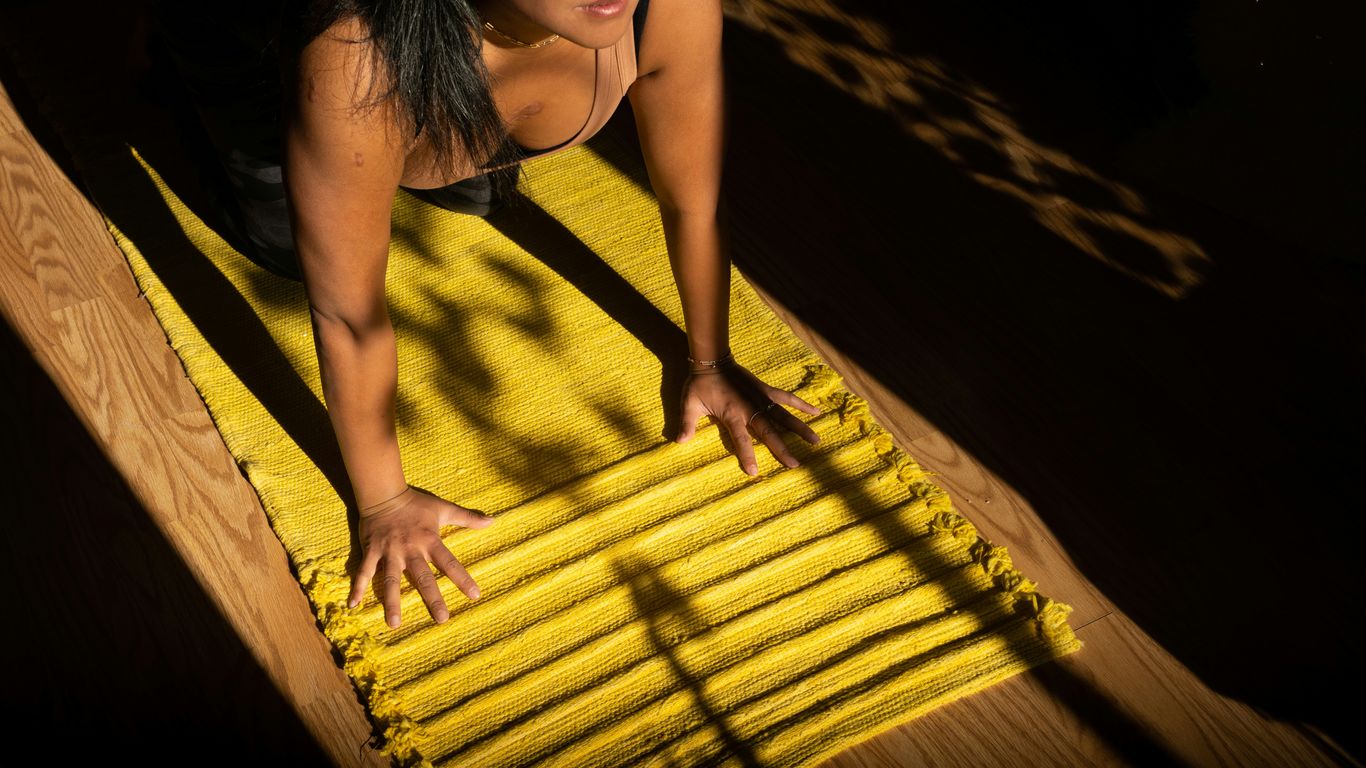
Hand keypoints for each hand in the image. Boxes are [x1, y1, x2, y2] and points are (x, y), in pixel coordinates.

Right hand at [347, 485, 494, 627]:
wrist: (384, 492)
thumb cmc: (416, 503)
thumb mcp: (443, 508)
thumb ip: (467, 518)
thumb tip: (492, 521)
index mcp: (430, 540)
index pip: (449, 563)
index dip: (462, 579)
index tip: (474, 595)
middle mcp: (410, 550)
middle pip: (423, 578)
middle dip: (432, 599)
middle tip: (442, 620)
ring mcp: (389, 552)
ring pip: (390, 580)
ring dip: (392, 602)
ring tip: (394, 624)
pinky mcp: (371, 551)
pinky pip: (363, 571)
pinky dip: (358, 587)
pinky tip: (353, 605)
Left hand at [676, 361, 821, 475]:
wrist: (712, 359)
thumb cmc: (699, 384)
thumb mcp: (689, 404)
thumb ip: (687, 424)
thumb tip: (679, 442)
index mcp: (732, 415)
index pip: (741, 440)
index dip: (747, 456)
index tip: (754, 472)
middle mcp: (750, 408)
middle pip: (769, 432)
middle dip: (782, 449)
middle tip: (795, 464)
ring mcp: (760, 398)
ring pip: (783, 416)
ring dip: (799, 429)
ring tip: (816, 441)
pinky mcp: (765, 390)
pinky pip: (786, 398)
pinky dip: (801, 404)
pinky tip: (816, 412)